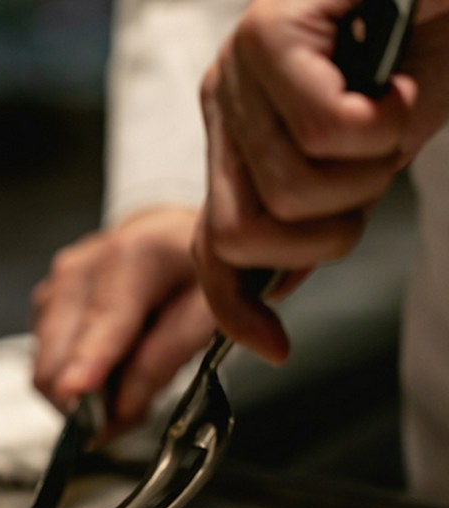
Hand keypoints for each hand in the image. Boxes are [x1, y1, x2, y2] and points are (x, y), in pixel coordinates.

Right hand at [31, 207, 214, 437]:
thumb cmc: (196, 274)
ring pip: (45, 363)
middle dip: (84, 402)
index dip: (88, 361)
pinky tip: (108, 370)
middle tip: (129, 418)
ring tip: (126, 390)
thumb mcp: (209, 313)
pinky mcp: (45, 300)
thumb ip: (166, 358)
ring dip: (79, 393)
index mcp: (133, 256)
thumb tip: (121, 407)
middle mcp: (81, 267)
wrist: (171, 239)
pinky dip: (72, 377)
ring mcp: (55, 284)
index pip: (105, 318)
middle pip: (57, 352)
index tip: (74, 392)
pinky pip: (46, 357)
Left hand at [194, 0, 448, 363]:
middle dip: (324, 236)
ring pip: (290, 191)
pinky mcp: (271, 30)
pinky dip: (389, 123)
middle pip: (237, 236)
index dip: (233, 306)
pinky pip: (325, 132)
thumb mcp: (367, 160)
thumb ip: (315, 217)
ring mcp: (239, 68)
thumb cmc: (427, 55)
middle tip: (372, 178)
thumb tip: (272, 291)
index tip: (276, 348)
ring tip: (392, 112)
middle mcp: (225, 102)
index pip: (209, 244)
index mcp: (239, 136)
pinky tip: (398, 79)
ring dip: (370, 170)